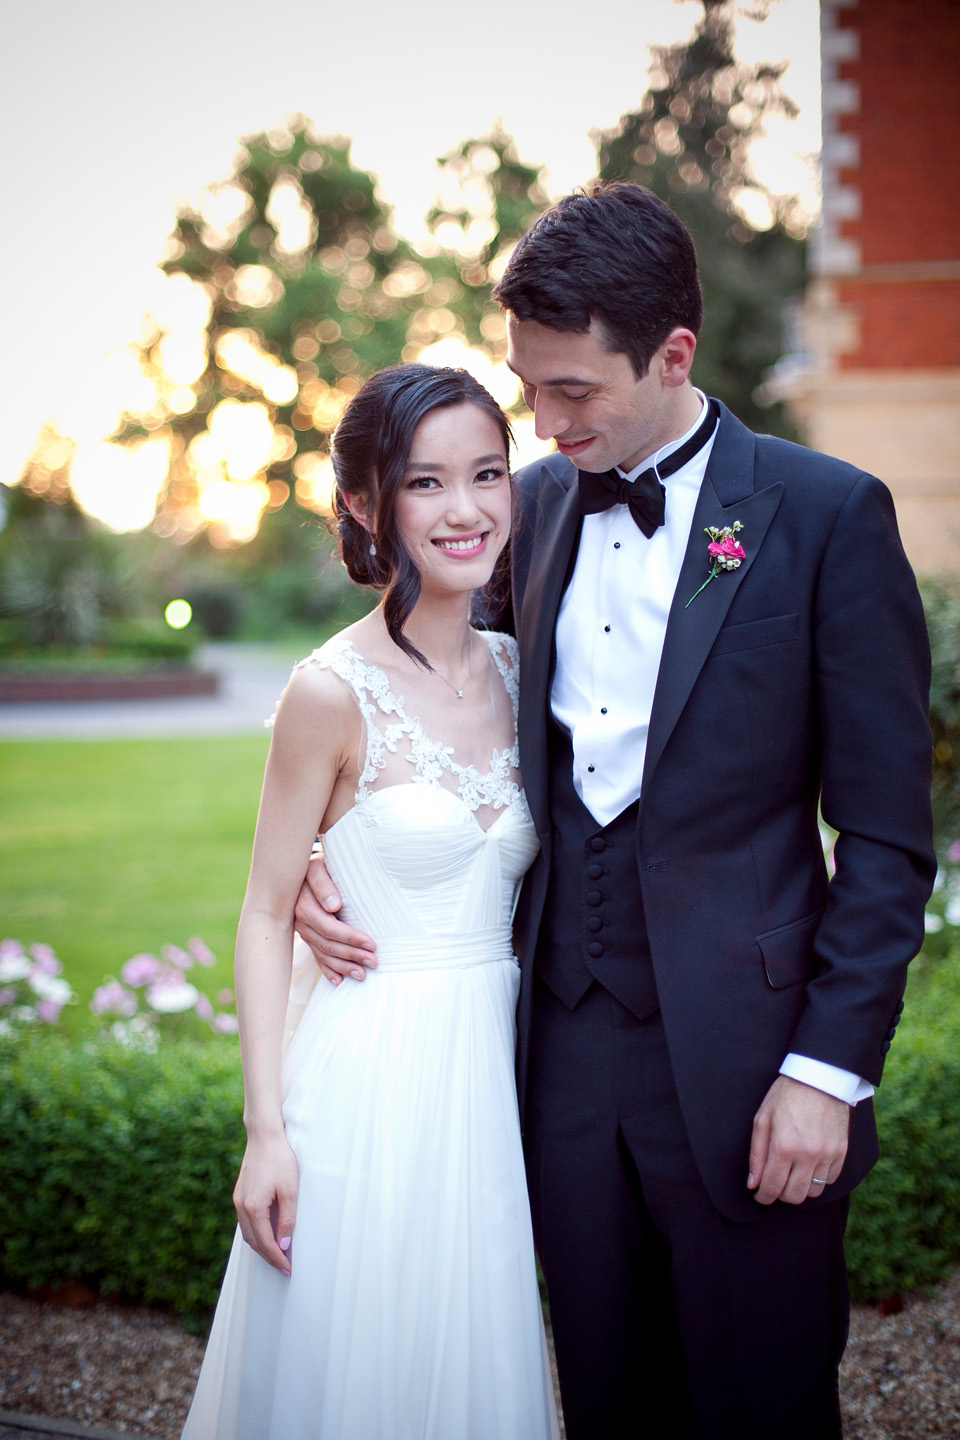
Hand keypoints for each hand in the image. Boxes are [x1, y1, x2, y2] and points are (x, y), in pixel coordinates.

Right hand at [234, 1132, 299, 1272]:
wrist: (264, 1137)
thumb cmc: (280, 1160)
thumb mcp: (290, 1190)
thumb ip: (287, 1219)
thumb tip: (283, 1244)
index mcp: (253, 1207)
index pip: (265, 1242)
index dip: (277, 1258)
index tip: (288, 1269)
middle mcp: (241, 1206)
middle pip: (253, 1242)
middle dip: (268, 1257)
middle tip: (283, 1268)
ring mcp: (238, 1200)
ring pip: (247, 1233)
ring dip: (261, 1247)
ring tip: (277, 1255)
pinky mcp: (239, 1194)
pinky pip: (245, 1222)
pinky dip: (255, 1233)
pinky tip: (266, 1235)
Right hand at [294, 852, 376, 984]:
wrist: (301, 866)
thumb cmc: (318, 864)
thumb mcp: (318, 866)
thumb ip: (324, 884)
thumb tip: (334, 905)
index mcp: (304, 904)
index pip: (329, 927)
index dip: (350, 938)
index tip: (371, 944)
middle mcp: (301, 921)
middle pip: (327, 944)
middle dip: (351, 955)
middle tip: (374, 962)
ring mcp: (303, 931)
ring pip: (323, 954)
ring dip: (343, 967)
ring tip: (363, 975)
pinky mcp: (308, 936)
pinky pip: (316, 956)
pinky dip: (328, 970)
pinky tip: (339, 981)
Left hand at [747, 1075, 849, 1205]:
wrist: (820, 1077)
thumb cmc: (787, 1095)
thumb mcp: (763, 1118)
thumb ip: (757, 1154)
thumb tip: (753, 1183)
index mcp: (784, 1146)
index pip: (772, 1187)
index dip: (763, 1196)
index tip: (760, 1195)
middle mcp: (808, 1155)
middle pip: (794, 1196)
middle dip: (780, 1195)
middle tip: (774, 1184)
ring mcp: (828, 1155)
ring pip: (813, 1192)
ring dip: (800, 1188)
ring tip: (792, 1174)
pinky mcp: (841, 1152)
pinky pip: (830, 1180)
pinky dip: (818, 1179)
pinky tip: (809, 1166)